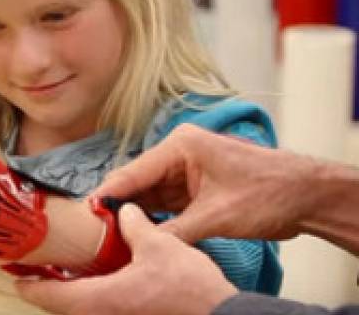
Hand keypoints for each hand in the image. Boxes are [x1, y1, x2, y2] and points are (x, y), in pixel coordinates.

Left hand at [16, 204, 236, 314]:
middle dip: (48, 289)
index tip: (14, 275)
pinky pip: (103, 313)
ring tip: (65, 274)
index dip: (29, 285)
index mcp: (101, 300)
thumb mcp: (159, 246)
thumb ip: (135, 226)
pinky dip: (94, 299)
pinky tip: (102, 284)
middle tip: (38, 270)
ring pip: (83, 313)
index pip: (51, 296)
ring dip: (71, 296)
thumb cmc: (190, 290)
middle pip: (63, 308)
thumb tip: (123, 210)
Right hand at [92, 124, 313, 243]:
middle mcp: (178, 155)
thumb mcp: (216, 216)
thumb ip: (176, 232)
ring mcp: (186, 172)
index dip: (108, 193)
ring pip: (149, 196)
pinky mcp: (194, 189)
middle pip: (137, 183)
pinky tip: (138, 234)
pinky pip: (165, 205)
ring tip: (110, 235)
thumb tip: (145, 247)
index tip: (86, 212)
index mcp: (180, 146)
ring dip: (134, 215)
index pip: (133, 171)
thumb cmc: (268, 192)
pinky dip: (153, 220)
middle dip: (118, 206)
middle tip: (95, 230)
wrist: (306, 196)